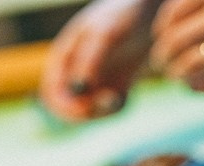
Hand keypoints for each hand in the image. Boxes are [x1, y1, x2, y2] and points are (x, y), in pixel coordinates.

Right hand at [40, 0, 161, 120]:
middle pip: (67, 108)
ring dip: (104, 113)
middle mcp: (74, 73)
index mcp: (63, 58)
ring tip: (121, 96)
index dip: (64, 106)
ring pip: (90, 113)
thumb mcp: (107, 32)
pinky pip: (109, 110)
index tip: (85, 108)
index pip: (51, 92)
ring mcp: (93, 83)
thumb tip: (79, 88)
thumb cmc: (124, 14)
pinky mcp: (112, 89)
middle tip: (106, 106)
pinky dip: (117, 108)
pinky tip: (128, 94)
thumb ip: (91, 59)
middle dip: (85, 114)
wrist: (152, 13)